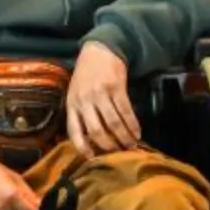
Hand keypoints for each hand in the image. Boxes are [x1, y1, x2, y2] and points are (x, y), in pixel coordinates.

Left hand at [65, 42, 142, 157]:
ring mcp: (100, 93)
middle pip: (97, 131)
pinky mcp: (116, 87)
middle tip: (119, 154)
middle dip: (109, 146)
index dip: (83, 147)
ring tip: (131, 145)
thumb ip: (80, 114)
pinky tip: (138, 132)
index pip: (74, 131)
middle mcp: (84, 100)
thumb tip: (90, 141)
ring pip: (113, 122)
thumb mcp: (75, 94)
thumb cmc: (86, 76)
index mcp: (72, 104)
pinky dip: (133, 124)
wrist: (99, 50)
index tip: (93, 159)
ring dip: (124, 137)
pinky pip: (126, 110)